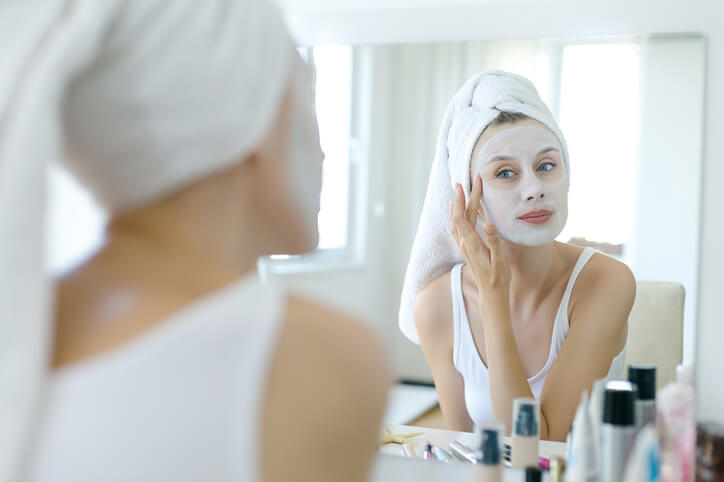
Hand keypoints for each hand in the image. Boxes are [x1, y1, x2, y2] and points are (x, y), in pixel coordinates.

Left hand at [450, 176, 510, 300]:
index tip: (467, 186)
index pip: (462, 217)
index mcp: (471, 244)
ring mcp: (463, 246)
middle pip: (459, 217)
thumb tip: (488, 225)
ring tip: (458, 193)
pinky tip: (458, 213)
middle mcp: (464, 244)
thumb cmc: (498, 276)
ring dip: (457, 207)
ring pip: (456, 222)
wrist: (491, 292)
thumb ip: (494, 242)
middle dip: (461, 199)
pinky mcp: (466, 249)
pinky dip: (457, 216)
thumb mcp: (500, 259)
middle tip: (464, 183)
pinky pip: (457, 228)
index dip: (463, 201)